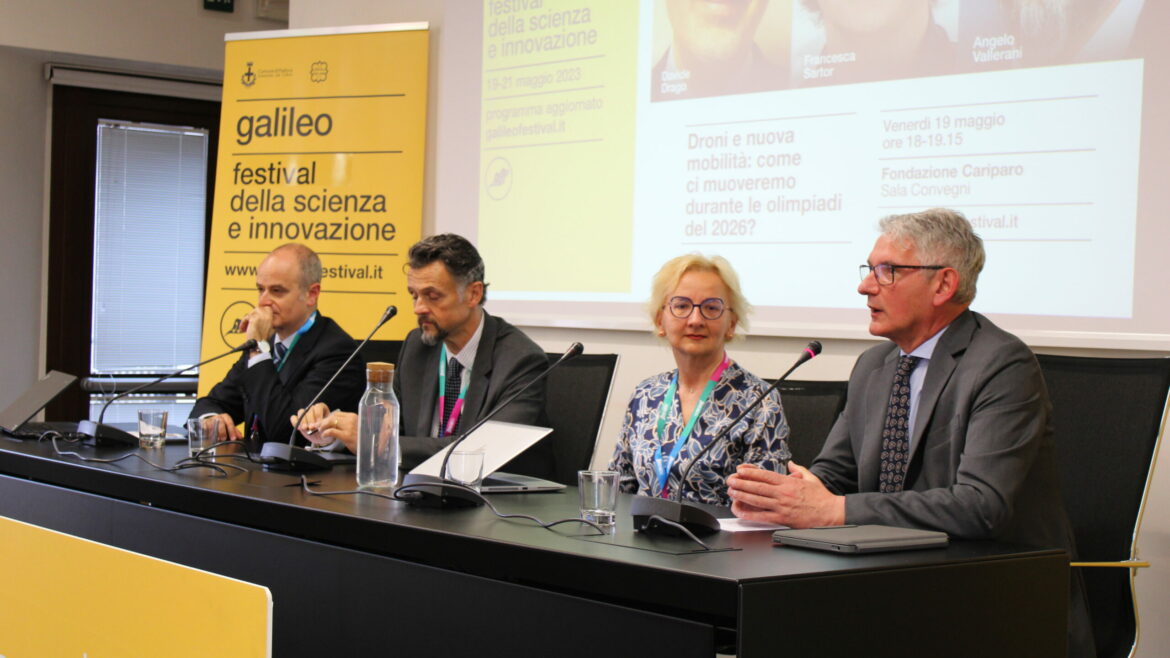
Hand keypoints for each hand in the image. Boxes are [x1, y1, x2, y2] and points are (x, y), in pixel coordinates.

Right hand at [206, 412, 241, 441]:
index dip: (232, 431)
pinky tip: (210, 438)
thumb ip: (235, 431)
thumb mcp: (229, 426)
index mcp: (226, 417)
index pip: (230, 423)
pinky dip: (208, 434)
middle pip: (221, 423)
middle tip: (224, 439)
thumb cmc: (222, 424)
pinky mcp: (204, 423)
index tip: (233, 438)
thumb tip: (240, 437)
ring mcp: (211, 420)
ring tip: (217, 440)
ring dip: (215, 434)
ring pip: (212, 426)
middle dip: (223, 432)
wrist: (212, 420)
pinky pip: (205, 428)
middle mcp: (218, 417)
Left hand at [240, 306, 274, 344]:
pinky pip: (246, 317)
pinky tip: (243, 328)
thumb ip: (266, 318)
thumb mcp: (269, 327)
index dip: (259, 311)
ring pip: (251, 313)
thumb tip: (259, 313)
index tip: (254, 316)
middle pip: (258, 309)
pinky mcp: (254, 319)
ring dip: (246, 320)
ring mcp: (261, 316)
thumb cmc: (262, 338)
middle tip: (248, 322)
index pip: (266, 307)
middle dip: (252, 315)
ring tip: (245, 327)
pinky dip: (243, 323)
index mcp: (272, 317)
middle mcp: (268, 315)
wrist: (259, 344)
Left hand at [291, 405, 358, 452]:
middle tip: (317, 427)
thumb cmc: (362, 439)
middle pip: (332, 417)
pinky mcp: (347, 436)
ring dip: (323, 426)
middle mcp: (351, 420)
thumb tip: (333, 424)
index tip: (322, 423)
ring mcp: (349, 427)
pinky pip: (332, 431)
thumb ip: (346, 425)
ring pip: (331, 422)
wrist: (370, 447)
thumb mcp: (355, 428)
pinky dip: (325, 433)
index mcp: (354, 417)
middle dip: (323, 422)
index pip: (337, 414)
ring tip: (320, 431)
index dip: (328, 418)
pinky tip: (324, 436)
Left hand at [727, 461, 844, 527]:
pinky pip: (762, 516)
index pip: (765, 475)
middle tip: (730, 480)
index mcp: (789, 482)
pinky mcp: (783, 519)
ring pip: (758, 500)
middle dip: (742, 483)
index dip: (751, 472)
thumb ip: (799, 469)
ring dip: (742, 495)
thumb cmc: (822, 498)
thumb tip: (791, 463)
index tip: (740, 470)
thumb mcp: (811, 478)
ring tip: (732, 492)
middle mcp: (783, 493)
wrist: (831, 513)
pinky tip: (741, 511)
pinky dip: (750, 514)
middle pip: (758, 486)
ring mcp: (782, 506)